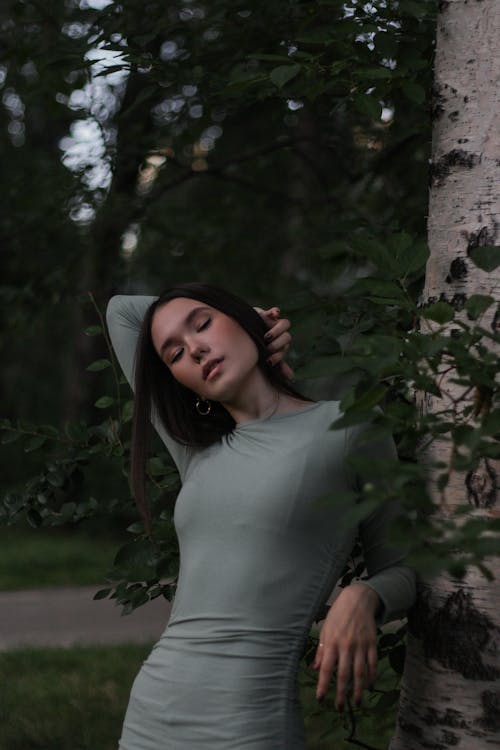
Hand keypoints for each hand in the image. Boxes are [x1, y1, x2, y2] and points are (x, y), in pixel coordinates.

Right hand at [254, 306, 293, 380]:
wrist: (242, 331)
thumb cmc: (254, 346)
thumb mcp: (264, 357)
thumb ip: (278, 365)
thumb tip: (291, 377)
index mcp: (281, 345)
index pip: (284, 350)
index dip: (279, 356)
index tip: (269, 361)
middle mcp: (280, 334)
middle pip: (287, 337)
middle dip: (278, 344)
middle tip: (268, 348)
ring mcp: (274, 323)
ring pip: (284, 324)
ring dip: (277, 330)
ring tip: (267, 337)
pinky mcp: (266, 314)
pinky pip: (274, 312)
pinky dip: (275, 312)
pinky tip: (274, 314)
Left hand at [312, 582, 379, 709]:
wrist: (358, 599)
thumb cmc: (338, 615)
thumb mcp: (325, 629)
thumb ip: (321, 650)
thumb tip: (315, 669)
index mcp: (332, 642)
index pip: (326, 668)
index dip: (323, 684)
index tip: (320, 699)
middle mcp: (346, 646)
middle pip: (344, 674)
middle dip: (341, 693)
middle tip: (339, 708)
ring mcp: (360, 645)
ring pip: (360, 672)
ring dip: (358, 690)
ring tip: (356, 703)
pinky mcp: (372, 643)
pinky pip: (373, 664)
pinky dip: (372, 676)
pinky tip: (369, 686)